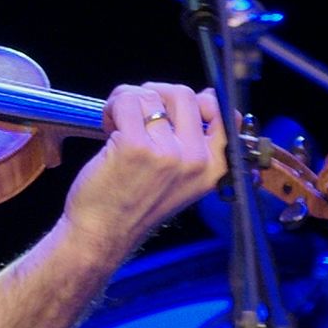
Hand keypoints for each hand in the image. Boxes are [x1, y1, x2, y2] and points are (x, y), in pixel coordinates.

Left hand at [60, 82, 229, 258]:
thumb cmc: (135, 204)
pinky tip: (108, 127)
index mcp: (213, 168)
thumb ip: (196, 142)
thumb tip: (207, 96)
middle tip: (137, 115)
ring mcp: (167, 153)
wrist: (102, 233)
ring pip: (150, 94)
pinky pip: (127, 101)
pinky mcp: (136, 147)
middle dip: (154, 94)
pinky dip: (112, 107)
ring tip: (118, 125)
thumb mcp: (182, 179)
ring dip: (127, 101)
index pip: (226, 114)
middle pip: (183, 94)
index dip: (199, 99)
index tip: (174, 108)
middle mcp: (195, 160)